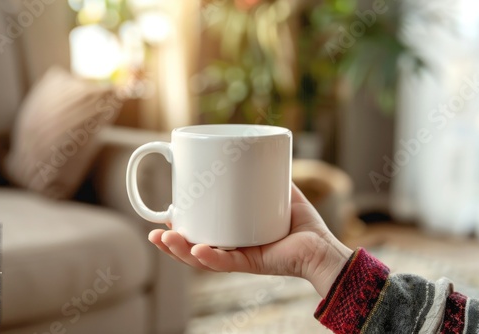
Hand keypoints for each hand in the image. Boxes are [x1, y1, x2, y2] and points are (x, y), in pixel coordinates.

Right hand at [148, 183, 352, 296]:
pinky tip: (196, 250)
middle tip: (155, 232)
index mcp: (231, 235)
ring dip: (179, 251)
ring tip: (165, 238)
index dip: (179, 229)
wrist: (323, 246)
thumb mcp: (277, 191)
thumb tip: (249, 148)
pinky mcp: (253, 264)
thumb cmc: (301, 223)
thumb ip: (264, 172)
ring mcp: (240, 257)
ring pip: (202, 259)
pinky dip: (210, 258)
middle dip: (170, 243)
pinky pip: (227, 264)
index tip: (165, 216)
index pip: (198, 234)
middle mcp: (232, 249)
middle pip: (193, 248)